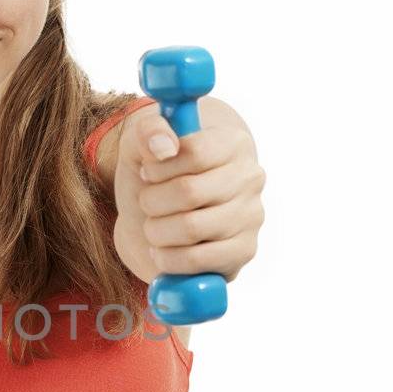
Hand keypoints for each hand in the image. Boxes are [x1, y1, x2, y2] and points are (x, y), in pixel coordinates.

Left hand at [113, 104, 265, 282]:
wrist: (161, 217)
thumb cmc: (155, 176)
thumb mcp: (141, 145)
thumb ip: (148, 131)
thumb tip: (163, 147)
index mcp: (233, 143)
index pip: (195, 153)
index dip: (159, 167)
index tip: (147, 172)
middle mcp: (250, 177)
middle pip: (189, 192)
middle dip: (152, 201)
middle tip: (147, 202)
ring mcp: (251, 216)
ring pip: (190, 228)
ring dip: (156, 231)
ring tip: (153, 227)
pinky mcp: (244, 251)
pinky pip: (197, 260)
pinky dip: (168, 259)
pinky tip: (162, 251)